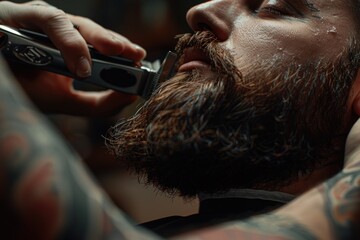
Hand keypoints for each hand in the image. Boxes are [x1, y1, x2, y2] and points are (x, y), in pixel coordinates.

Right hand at [0, 0, 145, 115]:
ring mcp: (41, 22)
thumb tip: (127, 98)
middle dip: (118, 44)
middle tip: (137, 56)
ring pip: (76, 23)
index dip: (123, 53)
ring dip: (100, 38)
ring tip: (120, 52)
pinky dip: (69, 42)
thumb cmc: (21, 84)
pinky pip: (50, 21)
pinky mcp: (21, 15)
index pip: (102, 46)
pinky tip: (82, 64)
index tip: (141, 63)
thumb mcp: (63, 100)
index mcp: (70, 48)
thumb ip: (94, 103)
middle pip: (94, 33)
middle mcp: (58, 32)